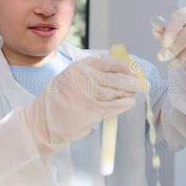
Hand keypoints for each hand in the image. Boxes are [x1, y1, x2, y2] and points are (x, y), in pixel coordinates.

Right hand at [21, 56, 145, 152]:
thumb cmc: (57, 101)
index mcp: (80, 66)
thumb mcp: (70, 78)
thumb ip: (89, 74)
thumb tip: (116, 72)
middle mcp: (86, 76)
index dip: (124, 67)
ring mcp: (90, 93)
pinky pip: (116, 106)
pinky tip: (129, 103)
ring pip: (118, 91)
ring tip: (134, 94)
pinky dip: (125, 104)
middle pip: (118, 76)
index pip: (110, 62)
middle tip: (142, 84)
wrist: (42, 122)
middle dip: (132, 80)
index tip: (132, 71)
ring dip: (129, 93)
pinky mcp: (94, 109)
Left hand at [152, 7, 185, 84]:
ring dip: (182, 57)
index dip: (171, 31)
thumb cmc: (185, 37)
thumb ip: (163, 33)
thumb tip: (155, 31)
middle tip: (162, 58)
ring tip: (172, 64)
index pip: (179, 18)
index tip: (164, 44)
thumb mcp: (172, 33)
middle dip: (174, 48)